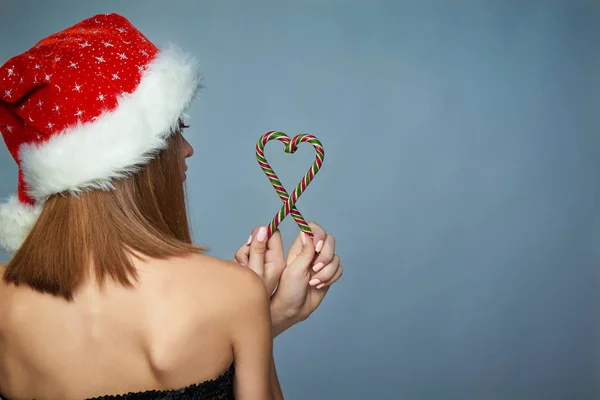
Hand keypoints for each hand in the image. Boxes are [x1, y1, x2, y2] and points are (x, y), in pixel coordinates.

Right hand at [233, 226, 285, 295]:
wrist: (245, 317)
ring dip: (242, 255)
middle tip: (246, 260)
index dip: (262, 233)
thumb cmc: (255, 298)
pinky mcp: (251, 268)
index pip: (273, 234)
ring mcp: (260, 265)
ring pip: (248, 247)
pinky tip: (239, 272)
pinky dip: (238, 262)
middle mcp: (270, 261)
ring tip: (242, 269)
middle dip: (248, 246)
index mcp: (277, 260)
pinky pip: (242, 257)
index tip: (252, 241)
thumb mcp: (257, 271)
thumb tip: (263, 229)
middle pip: (258, 238)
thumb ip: (259, 249)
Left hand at [234, 222, 342, 336]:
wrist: (293, 310)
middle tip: (315, 268)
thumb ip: (304, 252)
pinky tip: (319, 286)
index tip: (317, 247)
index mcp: (301, 247)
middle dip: (326, 255)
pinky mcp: (328, 274)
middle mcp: (312, 253)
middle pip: (329, 241)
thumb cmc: (287, 290)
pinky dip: (331, 278)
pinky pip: (339, 270)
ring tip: (314, 282)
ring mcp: (321, 263)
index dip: (319, 234)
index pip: (313, 229)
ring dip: (327, 271)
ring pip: (335, 257)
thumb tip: (306, 232)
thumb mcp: (294, 270)